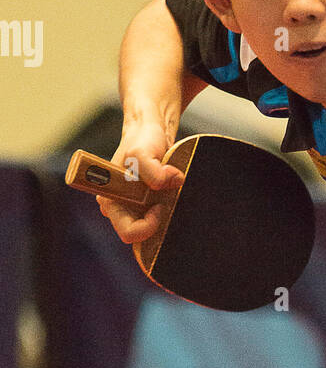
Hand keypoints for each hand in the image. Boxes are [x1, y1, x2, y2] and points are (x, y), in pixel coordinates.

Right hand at [95, 120, 183, 245]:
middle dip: (158, 220)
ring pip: (153, 228)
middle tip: (165, 198)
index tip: (158, 205)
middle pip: (142, 235)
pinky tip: (172, 192)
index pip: (129, 233)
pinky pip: (161, 219)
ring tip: (168, 191)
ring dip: (165, 213)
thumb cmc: (141, 141)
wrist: (151, 132)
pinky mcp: (146, 205)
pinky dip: (170, 208)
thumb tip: (173, 181)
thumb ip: (153, 170)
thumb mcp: (143, 153)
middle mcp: (119, 208)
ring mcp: (133, 208)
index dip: (148, 224)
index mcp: (110, 202)